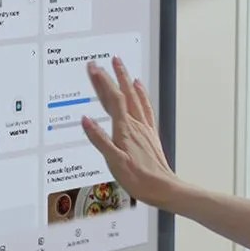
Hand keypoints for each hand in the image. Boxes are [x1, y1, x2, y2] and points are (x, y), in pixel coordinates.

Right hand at [80, 57, 178, 208]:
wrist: (163, 188)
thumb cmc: (139, 179)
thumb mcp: (114, 162)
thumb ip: (99, 140)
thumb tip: (86, 120)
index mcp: (125, 130)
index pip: (112, 99)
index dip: (102, 82)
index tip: (92, 68)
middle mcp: (135, 125)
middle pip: (122, 94)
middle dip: (110, 76)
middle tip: (101, 62)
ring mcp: (144, 128)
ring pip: (134, 97)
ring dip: (125, 79)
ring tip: (119, 65)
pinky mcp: (149, 134)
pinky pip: (145, 108)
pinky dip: (140, 94)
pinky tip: (138, 88)